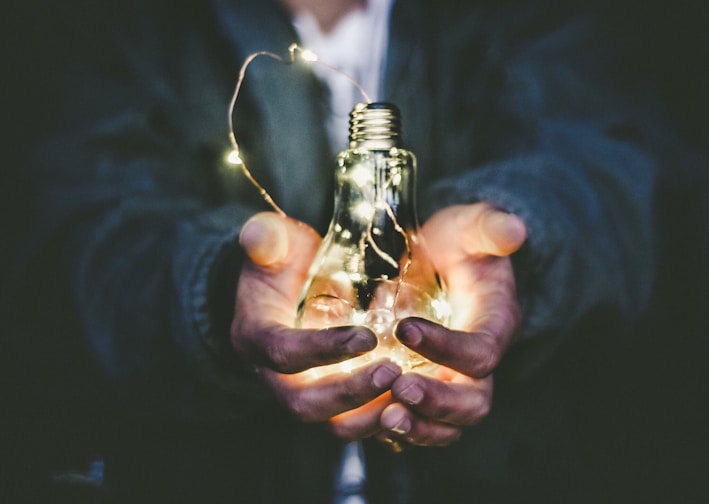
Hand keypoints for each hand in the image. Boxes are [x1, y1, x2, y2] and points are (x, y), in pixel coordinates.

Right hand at [231, 212, 401, 439]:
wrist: (285, 289)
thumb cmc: (283, 262)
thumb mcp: (274, 243)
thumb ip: (267, 238)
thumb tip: (258, 233)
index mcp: (256, 337)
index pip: (283, 353)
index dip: (323, 349)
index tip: (367, 337)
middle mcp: (274, 377)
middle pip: (306, 404)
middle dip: (350, 393)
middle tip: (393, 372)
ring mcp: (303, 393)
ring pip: (332, 424)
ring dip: (371, 415)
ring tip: (410, 393)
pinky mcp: (329, 403)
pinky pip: (354, 424)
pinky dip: (383, 420)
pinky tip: (415, 403)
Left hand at [378, 203, 526, 448]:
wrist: (443, 261)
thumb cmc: (458, 243)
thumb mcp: (472, 226)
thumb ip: (490, 227)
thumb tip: (514, 229)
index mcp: (495, 325)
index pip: (481, 352)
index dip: (447, 347)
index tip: (405, 328)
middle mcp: (478, 363)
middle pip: (473, 402)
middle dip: (438, 402)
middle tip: (399, 389)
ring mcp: (453, 381)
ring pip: (448, 425)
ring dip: (418, 427)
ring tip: (385, 418)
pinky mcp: (429, 389)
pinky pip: (420, 424)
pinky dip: (399, 430)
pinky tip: (369, 419)